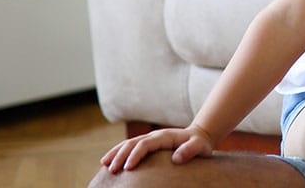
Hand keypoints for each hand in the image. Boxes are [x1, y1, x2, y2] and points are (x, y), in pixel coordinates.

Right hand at [100, 124, 214, 172]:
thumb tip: (176, 158)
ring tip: (104, 165)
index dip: (135, 155)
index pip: (145, 144)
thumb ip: (190, 150)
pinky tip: (110, 161)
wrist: (199, 136)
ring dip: (116, 153)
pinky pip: (130, 147)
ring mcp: (150, 138)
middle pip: (133, 143)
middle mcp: (154, 135)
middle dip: (120, 155)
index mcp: (164, 136)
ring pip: (128, 144)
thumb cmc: (200, 143)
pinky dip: (119, 152)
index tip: (128, 168)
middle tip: (111, 170)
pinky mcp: (147, 143)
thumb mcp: (200, 146)